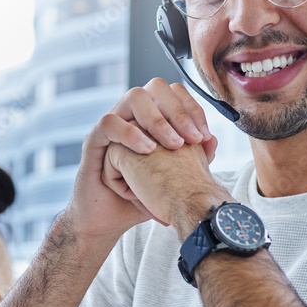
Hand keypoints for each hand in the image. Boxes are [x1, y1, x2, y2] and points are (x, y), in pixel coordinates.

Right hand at [65, 79, 217, 240]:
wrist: (111, 219)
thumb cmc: (142, 198)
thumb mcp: (174, 178)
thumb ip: (193, 159)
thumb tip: (213, 140)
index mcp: (150, 119)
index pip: (174, 94)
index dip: (192, 108)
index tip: (204, 136)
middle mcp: (131, 116)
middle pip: (156, 87)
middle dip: (179, 111)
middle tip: (192, 139)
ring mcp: (112, 126)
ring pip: (134, 97)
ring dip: (158, 119)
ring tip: (173, 145)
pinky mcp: (93, 141)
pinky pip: (109, 123)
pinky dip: (131, 133)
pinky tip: (147, 151)